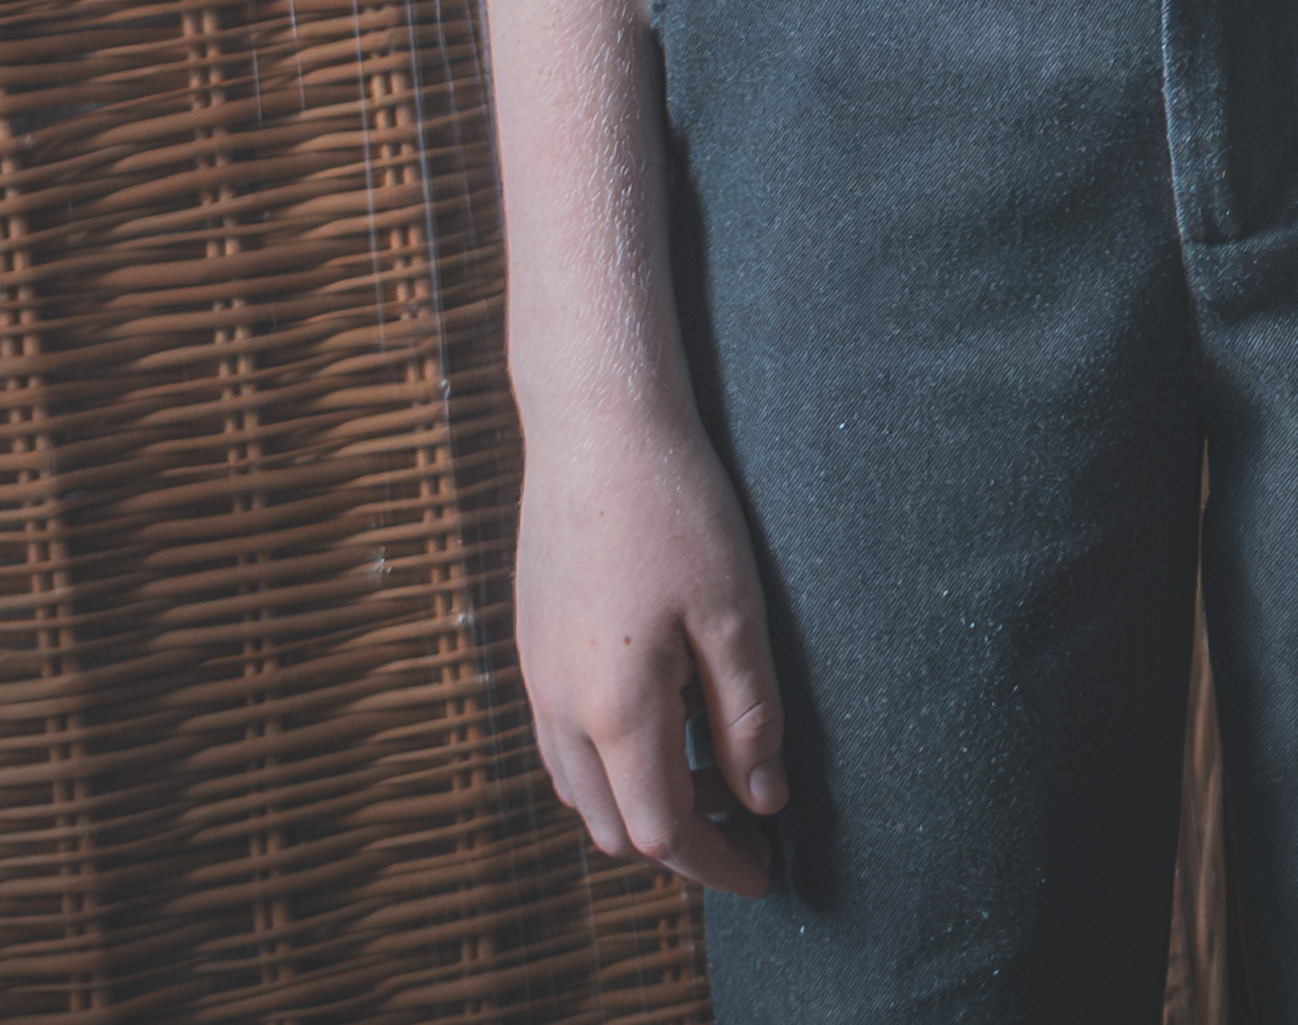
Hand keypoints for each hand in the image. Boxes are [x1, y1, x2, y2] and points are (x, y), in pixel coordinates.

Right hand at [512, 388, 788, 895]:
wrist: (594, 426)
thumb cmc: (674, 510)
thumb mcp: (734, 615)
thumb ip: (747, 716)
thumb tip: (764, 800)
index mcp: (614, 710)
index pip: (663, 831)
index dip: (718, 863)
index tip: (767, 872)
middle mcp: (559, 709)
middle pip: (613, 826)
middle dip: (682, 844)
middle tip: (750, 826)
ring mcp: (535, 679)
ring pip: (579, 790)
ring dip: (640, 807)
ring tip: (711, 782)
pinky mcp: (530, 646)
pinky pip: (561, 745)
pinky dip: (609, 766)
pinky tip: (660, 730)